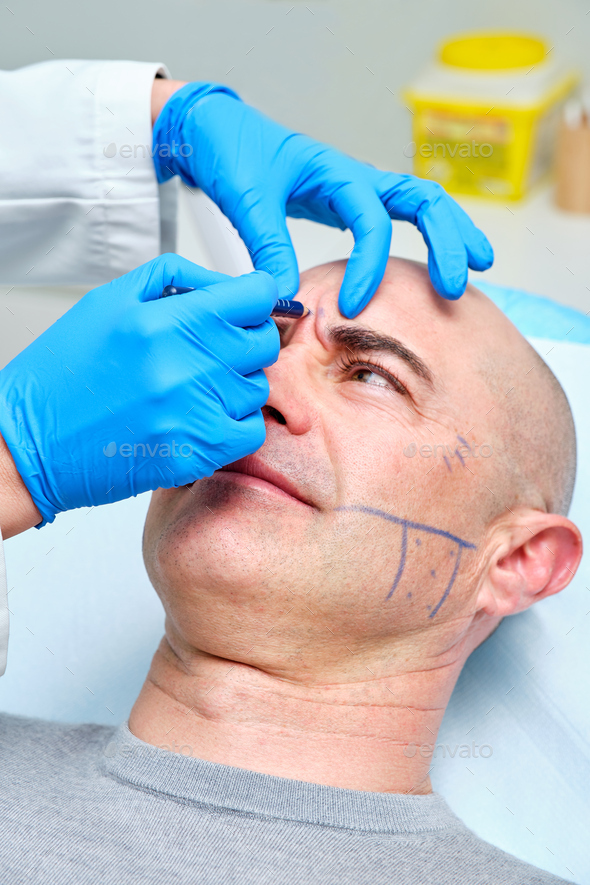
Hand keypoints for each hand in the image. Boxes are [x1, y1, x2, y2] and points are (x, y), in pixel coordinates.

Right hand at [0, 255, 278, 526]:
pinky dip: (234, 425)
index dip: (257, 298)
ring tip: (193, 389)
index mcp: (164, 321)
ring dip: (234, 386)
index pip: (257, 296)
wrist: (32, 443)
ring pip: (257, 388)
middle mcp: (184, 365)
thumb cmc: (65, 373)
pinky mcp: (195, 453)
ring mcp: (193, 413)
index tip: (248, 306)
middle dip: (245, 341)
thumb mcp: (110, 300)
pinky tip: (202, 418)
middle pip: (263, 343)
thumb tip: (230, 283)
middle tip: (212, 351)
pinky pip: (250, 433)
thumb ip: (177, 279)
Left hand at [152, 83, 492, 317]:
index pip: (372, 222)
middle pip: (423, 200)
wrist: (214, 132)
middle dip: (446, 242)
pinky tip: (437, 257)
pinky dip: (425, 233)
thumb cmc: (231, 153)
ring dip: (451, 233)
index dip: (369, 267)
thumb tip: (286, 297)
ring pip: (422, 203)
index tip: (354, 308)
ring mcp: (357, 188)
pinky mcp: (349, 202)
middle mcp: (356, 177)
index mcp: (335, 172)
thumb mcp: (246, 199)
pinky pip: (400, 215)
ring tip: (477, 266)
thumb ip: (267, 246)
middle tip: (456, 287)